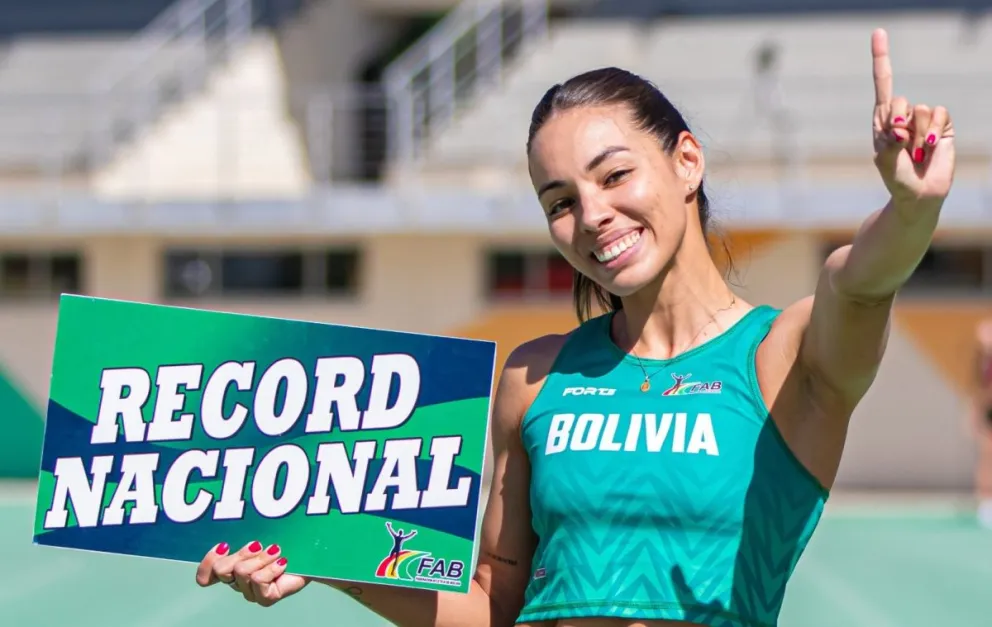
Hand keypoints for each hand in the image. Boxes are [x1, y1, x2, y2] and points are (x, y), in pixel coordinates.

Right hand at [195, 541, 308, 606]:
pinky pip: (258, 580)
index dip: (209, 561)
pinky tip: (283, 562)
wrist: (314, 552)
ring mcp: (251, 592)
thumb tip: (224, 542)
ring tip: (277, 552)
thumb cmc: (287, 539)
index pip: (206, 576)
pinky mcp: (266, 598)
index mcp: (232, 568)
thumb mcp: (259, 532)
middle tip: (258, 545)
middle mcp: (238, 582)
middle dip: (241, 553)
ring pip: (241, 572)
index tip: (225, 544)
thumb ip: (239, 534)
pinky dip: (271, 567)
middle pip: (222, 570)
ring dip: (261, 557)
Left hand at [871, 28, 954, 205]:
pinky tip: (930, 146)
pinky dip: (933, 130)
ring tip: (916, 152)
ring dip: (916, 134)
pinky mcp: (942, 125)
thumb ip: (887, 142)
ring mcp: (922, 120)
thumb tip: (898, 126)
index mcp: (883, 120)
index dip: (881, 58)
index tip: (879, 32)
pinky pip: (938, 113)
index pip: (883, 84)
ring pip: (919, 108)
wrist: (919, 195)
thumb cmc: (896, 179)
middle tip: (900, 145)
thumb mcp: (884, 161)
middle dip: (897, 122)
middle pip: (899, 99)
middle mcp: (902, 115)